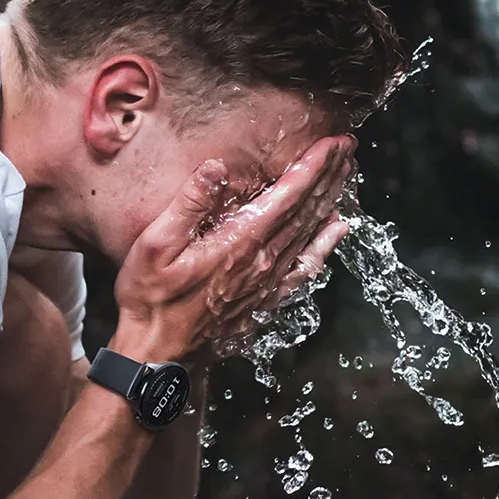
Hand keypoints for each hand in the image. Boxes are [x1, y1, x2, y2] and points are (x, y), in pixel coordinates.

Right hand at [113, 136, 354, 361]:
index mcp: (240, 243)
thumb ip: (189, 204)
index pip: (288, 197)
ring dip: (330, 201)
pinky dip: (325, 246)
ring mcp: (267, 284)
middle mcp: (262, 263)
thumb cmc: (149, 299)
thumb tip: (217, 167)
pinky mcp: (265, 301)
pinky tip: (336, 231)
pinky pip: (305, 268)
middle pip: (307, 212)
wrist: (156, 355)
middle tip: (349, 147)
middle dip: (329, 176)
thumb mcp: (155, 245)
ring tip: (347, 175)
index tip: (334, 143)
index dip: (313, 167)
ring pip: (310, 234)